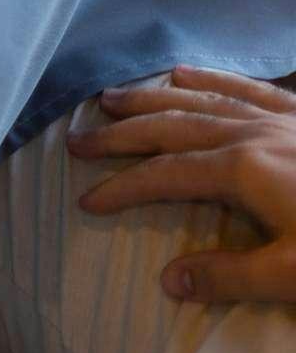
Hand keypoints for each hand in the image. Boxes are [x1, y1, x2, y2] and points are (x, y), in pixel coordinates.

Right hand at [67, 65, 295, 304]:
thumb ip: (232, 274)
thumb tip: (168, 280)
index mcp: (244, 169)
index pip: (166, 175)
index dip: (123, 187)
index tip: (85, 200)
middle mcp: (254, 133)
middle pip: (172, 128)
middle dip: (121, 135)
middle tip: (76, 140)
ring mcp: (282, 118)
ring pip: (202, 100)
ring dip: (152, 100)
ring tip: (111, 99)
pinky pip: (249, 87)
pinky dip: (211, 78)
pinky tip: (184, 73)